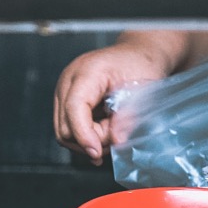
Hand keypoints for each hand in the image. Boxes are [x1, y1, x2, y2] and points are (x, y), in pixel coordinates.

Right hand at [53, 38, 180, 163]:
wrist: (138, 54)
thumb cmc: (141, 65)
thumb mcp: (143, 90)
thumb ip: (128, 116)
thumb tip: (116, 140)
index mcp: (88, 71)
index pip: (75, 108)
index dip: (84, 134)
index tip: (97, 152)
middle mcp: (69, 79)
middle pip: (65, 126)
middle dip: (91, 140)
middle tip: (116, 135)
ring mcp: (65, 89)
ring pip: (64, 131)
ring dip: (88, 140)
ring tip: (111, 130)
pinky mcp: (66, 99)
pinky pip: (68, 128)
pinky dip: (85, 137)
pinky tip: (102, 134)